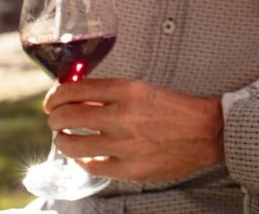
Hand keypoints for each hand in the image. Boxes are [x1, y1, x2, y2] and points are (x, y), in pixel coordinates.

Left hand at [42, 78, 224, 181]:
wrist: (205, 131)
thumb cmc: (175, 108)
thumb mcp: (142, 89)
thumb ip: (110, 94)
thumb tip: (78, 97)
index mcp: (127, 90)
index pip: (76, 89)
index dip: (57, 95)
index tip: (52, 99)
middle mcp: (123, 115)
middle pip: (69, 116)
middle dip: (54, 117)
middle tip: (54, 118)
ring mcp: (125, 145)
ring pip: (74, 144)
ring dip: (62, 140)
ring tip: (63, 137)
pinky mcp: (130, 169)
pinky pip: (92, 165)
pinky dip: (82, 159)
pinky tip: (83, 154)